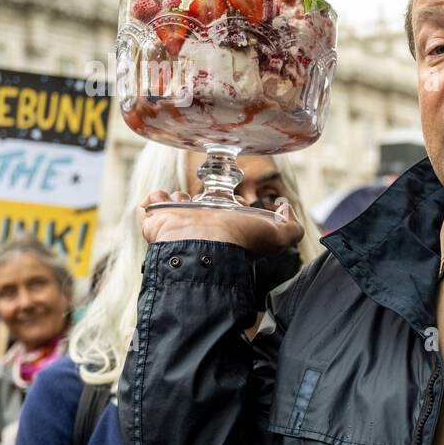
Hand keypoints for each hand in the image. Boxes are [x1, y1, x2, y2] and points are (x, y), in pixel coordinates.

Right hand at [139, 191, 303, 258]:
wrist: (204, 247)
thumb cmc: (240, 241)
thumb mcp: (278, 236)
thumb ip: (292, 226)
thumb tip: (286, 208)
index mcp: (228, 227)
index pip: (228, 212)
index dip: (234, 202)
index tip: (237, 201)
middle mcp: (203, 225)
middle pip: (201, 205)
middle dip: (203, 196)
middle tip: (205, 197)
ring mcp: (179, 224)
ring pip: (177, 202)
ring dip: (179, 196)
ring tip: (183, 198)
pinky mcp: (158, 221)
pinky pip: (152, 203)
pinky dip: (155, 198)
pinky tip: (164, 198)